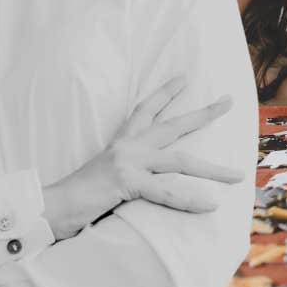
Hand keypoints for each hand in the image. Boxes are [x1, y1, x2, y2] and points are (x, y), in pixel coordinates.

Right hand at [41, 76, 243, 239]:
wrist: (48, 209)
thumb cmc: (76, 198)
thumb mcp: (106, 178)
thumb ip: (128, 173)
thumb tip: (146, 179)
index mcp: (121, 143)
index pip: (145, 110)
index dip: (165, 93)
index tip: (183, 78)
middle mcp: (127, 147)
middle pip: (173, 125)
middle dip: (204, 114)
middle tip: (228, 101)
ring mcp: (127, 162)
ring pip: (180, 161)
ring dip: (213, 170)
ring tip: (238, 176)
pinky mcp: (126, 182)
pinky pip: (166, 192)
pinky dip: (189, 200)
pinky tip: (209, 205)